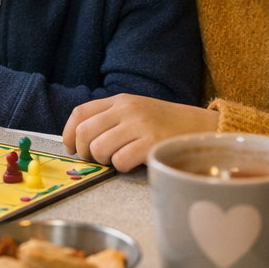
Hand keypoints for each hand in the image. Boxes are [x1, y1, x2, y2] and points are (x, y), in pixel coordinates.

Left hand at [63, 95, 219, 171]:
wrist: (201, 128)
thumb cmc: (165, 124)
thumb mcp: (136, 111)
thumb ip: (111, 119)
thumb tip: (79, 140)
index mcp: (120, 100)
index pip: (80, 112)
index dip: (68, 133)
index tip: (70, 148)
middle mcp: (127, 109)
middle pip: (84, 131)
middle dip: (84, 151)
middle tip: (95, 159)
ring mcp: (140, 125)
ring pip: (99, 148)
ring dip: (103, 161)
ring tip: (116, 160)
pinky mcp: (151, 143)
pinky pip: (120, 160)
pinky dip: (121, 167)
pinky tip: (133, 163)